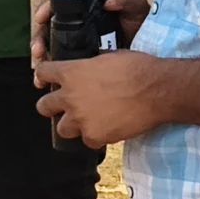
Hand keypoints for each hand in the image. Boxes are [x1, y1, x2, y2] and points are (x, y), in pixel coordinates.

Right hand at [30, 0, 151, 73]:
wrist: (152, 56)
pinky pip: (58, 72)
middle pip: (47, 31)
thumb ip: (126, 0)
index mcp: (86, 11)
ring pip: (49, 52)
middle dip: (39, 40)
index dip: (45, 10)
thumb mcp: (136, 10)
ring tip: (39, 71)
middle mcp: (76, 27)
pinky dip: (49, 78)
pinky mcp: (77, 67)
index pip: (58, 6)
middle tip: (38, 51)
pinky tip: (44, 84)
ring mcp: (75, 47)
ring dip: (40, 61)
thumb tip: (109, 0)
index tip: (42, 17)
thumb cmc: (143, 28)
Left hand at [33, 49, 163, 147]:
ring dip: (72, 125)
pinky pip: (88, 140)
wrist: (156, 90)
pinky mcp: (94, 136)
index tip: (46, 80)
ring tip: (88, 121)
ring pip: (62, 129)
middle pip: (43, 106)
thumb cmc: (137, 68)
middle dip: (51, 107)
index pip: (43, 72)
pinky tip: (108, 128)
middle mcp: (70, 96)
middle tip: (64, 107)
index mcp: (72, 72)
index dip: (44, 76)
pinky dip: (96, 136)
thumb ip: (92, 66)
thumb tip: (91, 68)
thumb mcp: (109, 57)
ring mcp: (80, 119)